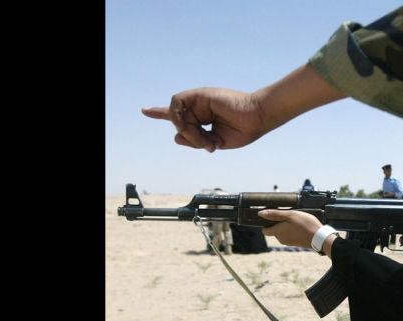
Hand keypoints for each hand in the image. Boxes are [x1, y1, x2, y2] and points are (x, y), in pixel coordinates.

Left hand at [142, 65, 345, 152]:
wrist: (258, 118)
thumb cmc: (243, 130)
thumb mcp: (215, 141)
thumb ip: (195, 140)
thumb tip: (176, 136)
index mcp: (204, 117)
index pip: (179, 116)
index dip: (160, 114)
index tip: (145, 111)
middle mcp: (199, 107)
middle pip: (179, 123)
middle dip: (190, 137)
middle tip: (208, 145)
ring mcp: (199, 100)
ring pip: (176, 115)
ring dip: (187, 130)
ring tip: (204, 138)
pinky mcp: (200, 93)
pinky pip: (177, 104)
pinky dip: (181, 118)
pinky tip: (194, 126)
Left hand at [258, 209, 321, 247]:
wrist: (319, 237)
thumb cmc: (305, 225)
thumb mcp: (290, 215)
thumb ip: (275, 214)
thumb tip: (260, 214)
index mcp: (277, 232)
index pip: (264, 230)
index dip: (266, 223)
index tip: (273, 217)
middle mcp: (281, 239)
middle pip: (274, 230)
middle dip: (278, 223)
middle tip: (289, 216)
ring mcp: (288, 242)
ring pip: (282, 232)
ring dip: (286, 226)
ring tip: (296, 220)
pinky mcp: (295, 243)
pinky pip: (289, 235)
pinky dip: (292, 230)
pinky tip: (300, 226)